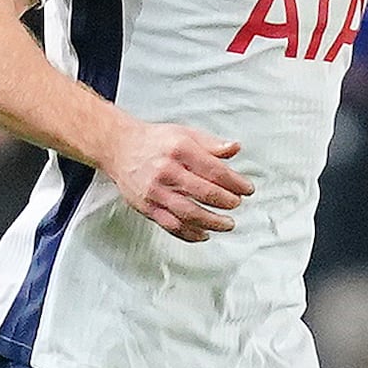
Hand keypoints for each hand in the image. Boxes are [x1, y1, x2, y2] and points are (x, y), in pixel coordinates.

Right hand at [103, 121, 254, 241]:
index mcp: (180, 150)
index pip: (215, 170)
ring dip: (213, 222)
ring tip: (228, 224)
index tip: (247, 189)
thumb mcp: (186, 133)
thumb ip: (212, 144)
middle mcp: (167, 171)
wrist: (120, 148)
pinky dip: (190, 234)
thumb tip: (235, 148)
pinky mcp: (148, 207)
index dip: (235, 182)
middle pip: (204, 193)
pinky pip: (172, 226)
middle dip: (227, 202)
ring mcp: (156, 192)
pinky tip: (204, 234)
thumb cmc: (155, 141)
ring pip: (189, 213)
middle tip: (237, 204)